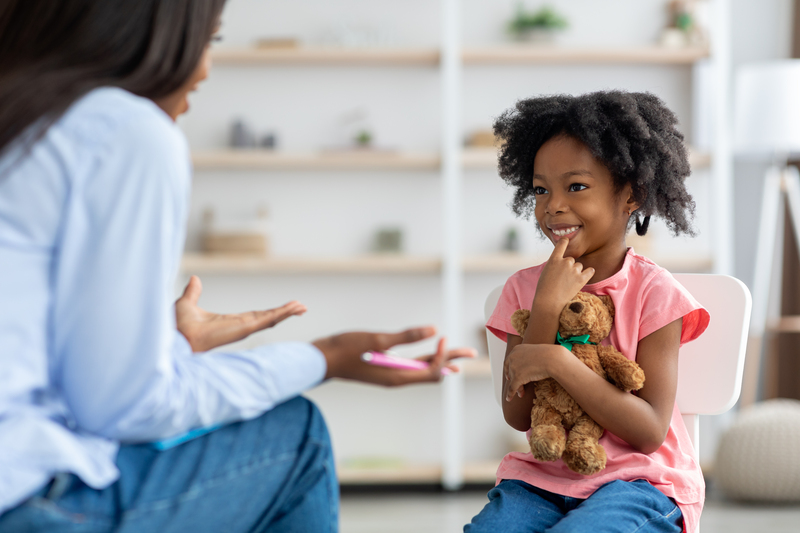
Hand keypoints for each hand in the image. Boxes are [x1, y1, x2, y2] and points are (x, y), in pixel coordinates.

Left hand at [176, 275, 306, 351]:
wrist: (176, 336)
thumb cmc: (178, 326)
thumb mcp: (187, 303)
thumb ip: (193, 292)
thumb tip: (195, 279)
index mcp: (230, 321)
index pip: (256, 316)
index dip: (271, 312)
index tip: (284, 308)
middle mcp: (240, 326)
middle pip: (269, 318)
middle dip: (285, 312)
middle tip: (301, 307)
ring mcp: (244, 328)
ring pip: (271, 319)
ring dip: (287, 312)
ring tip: (302, 306)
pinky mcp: (245, 329)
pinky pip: (267, 320)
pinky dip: (281, 314)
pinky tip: (294, 308)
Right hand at [313, 326, 476, 385]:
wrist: (321, 359)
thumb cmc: (346, 349)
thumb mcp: (377, 339)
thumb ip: (406, 336)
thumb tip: (433, 331)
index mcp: (397, 376)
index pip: (430, 371)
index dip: (441, 356)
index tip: (442, 337)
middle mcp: (396, 378)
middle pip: (431, 372)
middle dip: (451, 360)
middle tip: (472, 352)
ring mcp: (390, 374)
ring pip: (421, 369)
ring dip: (439, 361)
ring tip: (457, 357)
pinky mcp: (384, 368)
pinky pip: (410, 367)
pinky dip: (423, 361)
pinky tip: (427, 356)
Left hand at [504, 343, 566, 400]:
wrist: (552, 359)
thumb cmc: (549, 354)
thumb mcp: (536, 351)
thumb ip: (531, 355)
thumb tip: (533, 360)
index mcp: (516, 349)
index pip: (509, 361)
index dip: (508, 369)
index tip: (509, 375)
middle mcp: (512, 357)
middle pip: (510, 371)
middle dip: (512, 378)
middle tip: (513, 383)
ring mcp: (514, 367)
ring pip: (513, 380)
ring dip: (517, 387)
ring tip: (520, 393)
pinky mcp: (517, 377)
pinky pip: (512, 388)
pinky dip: (510, 394)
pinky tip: (509, 399)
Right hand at [532, 237, 594, 312]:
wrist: (549, 302)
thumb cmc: (544, 290)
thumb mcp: (546, 272)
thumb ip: (555, 265)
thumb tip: (562, 263)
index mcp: (554, 259)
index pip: (562, 244)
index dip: (565, 241)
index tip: (566, 240)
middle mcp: (565, 261)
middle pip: (571, 259)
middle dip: (569, 266)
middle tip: (563, 278)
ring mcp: (574, 269)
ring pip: (579, 266)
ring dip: (576, 272)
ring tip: (568, 283)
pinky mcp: (582, 278)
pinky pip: (590, 271)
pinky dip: (588, 273)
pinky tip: (584, 277)